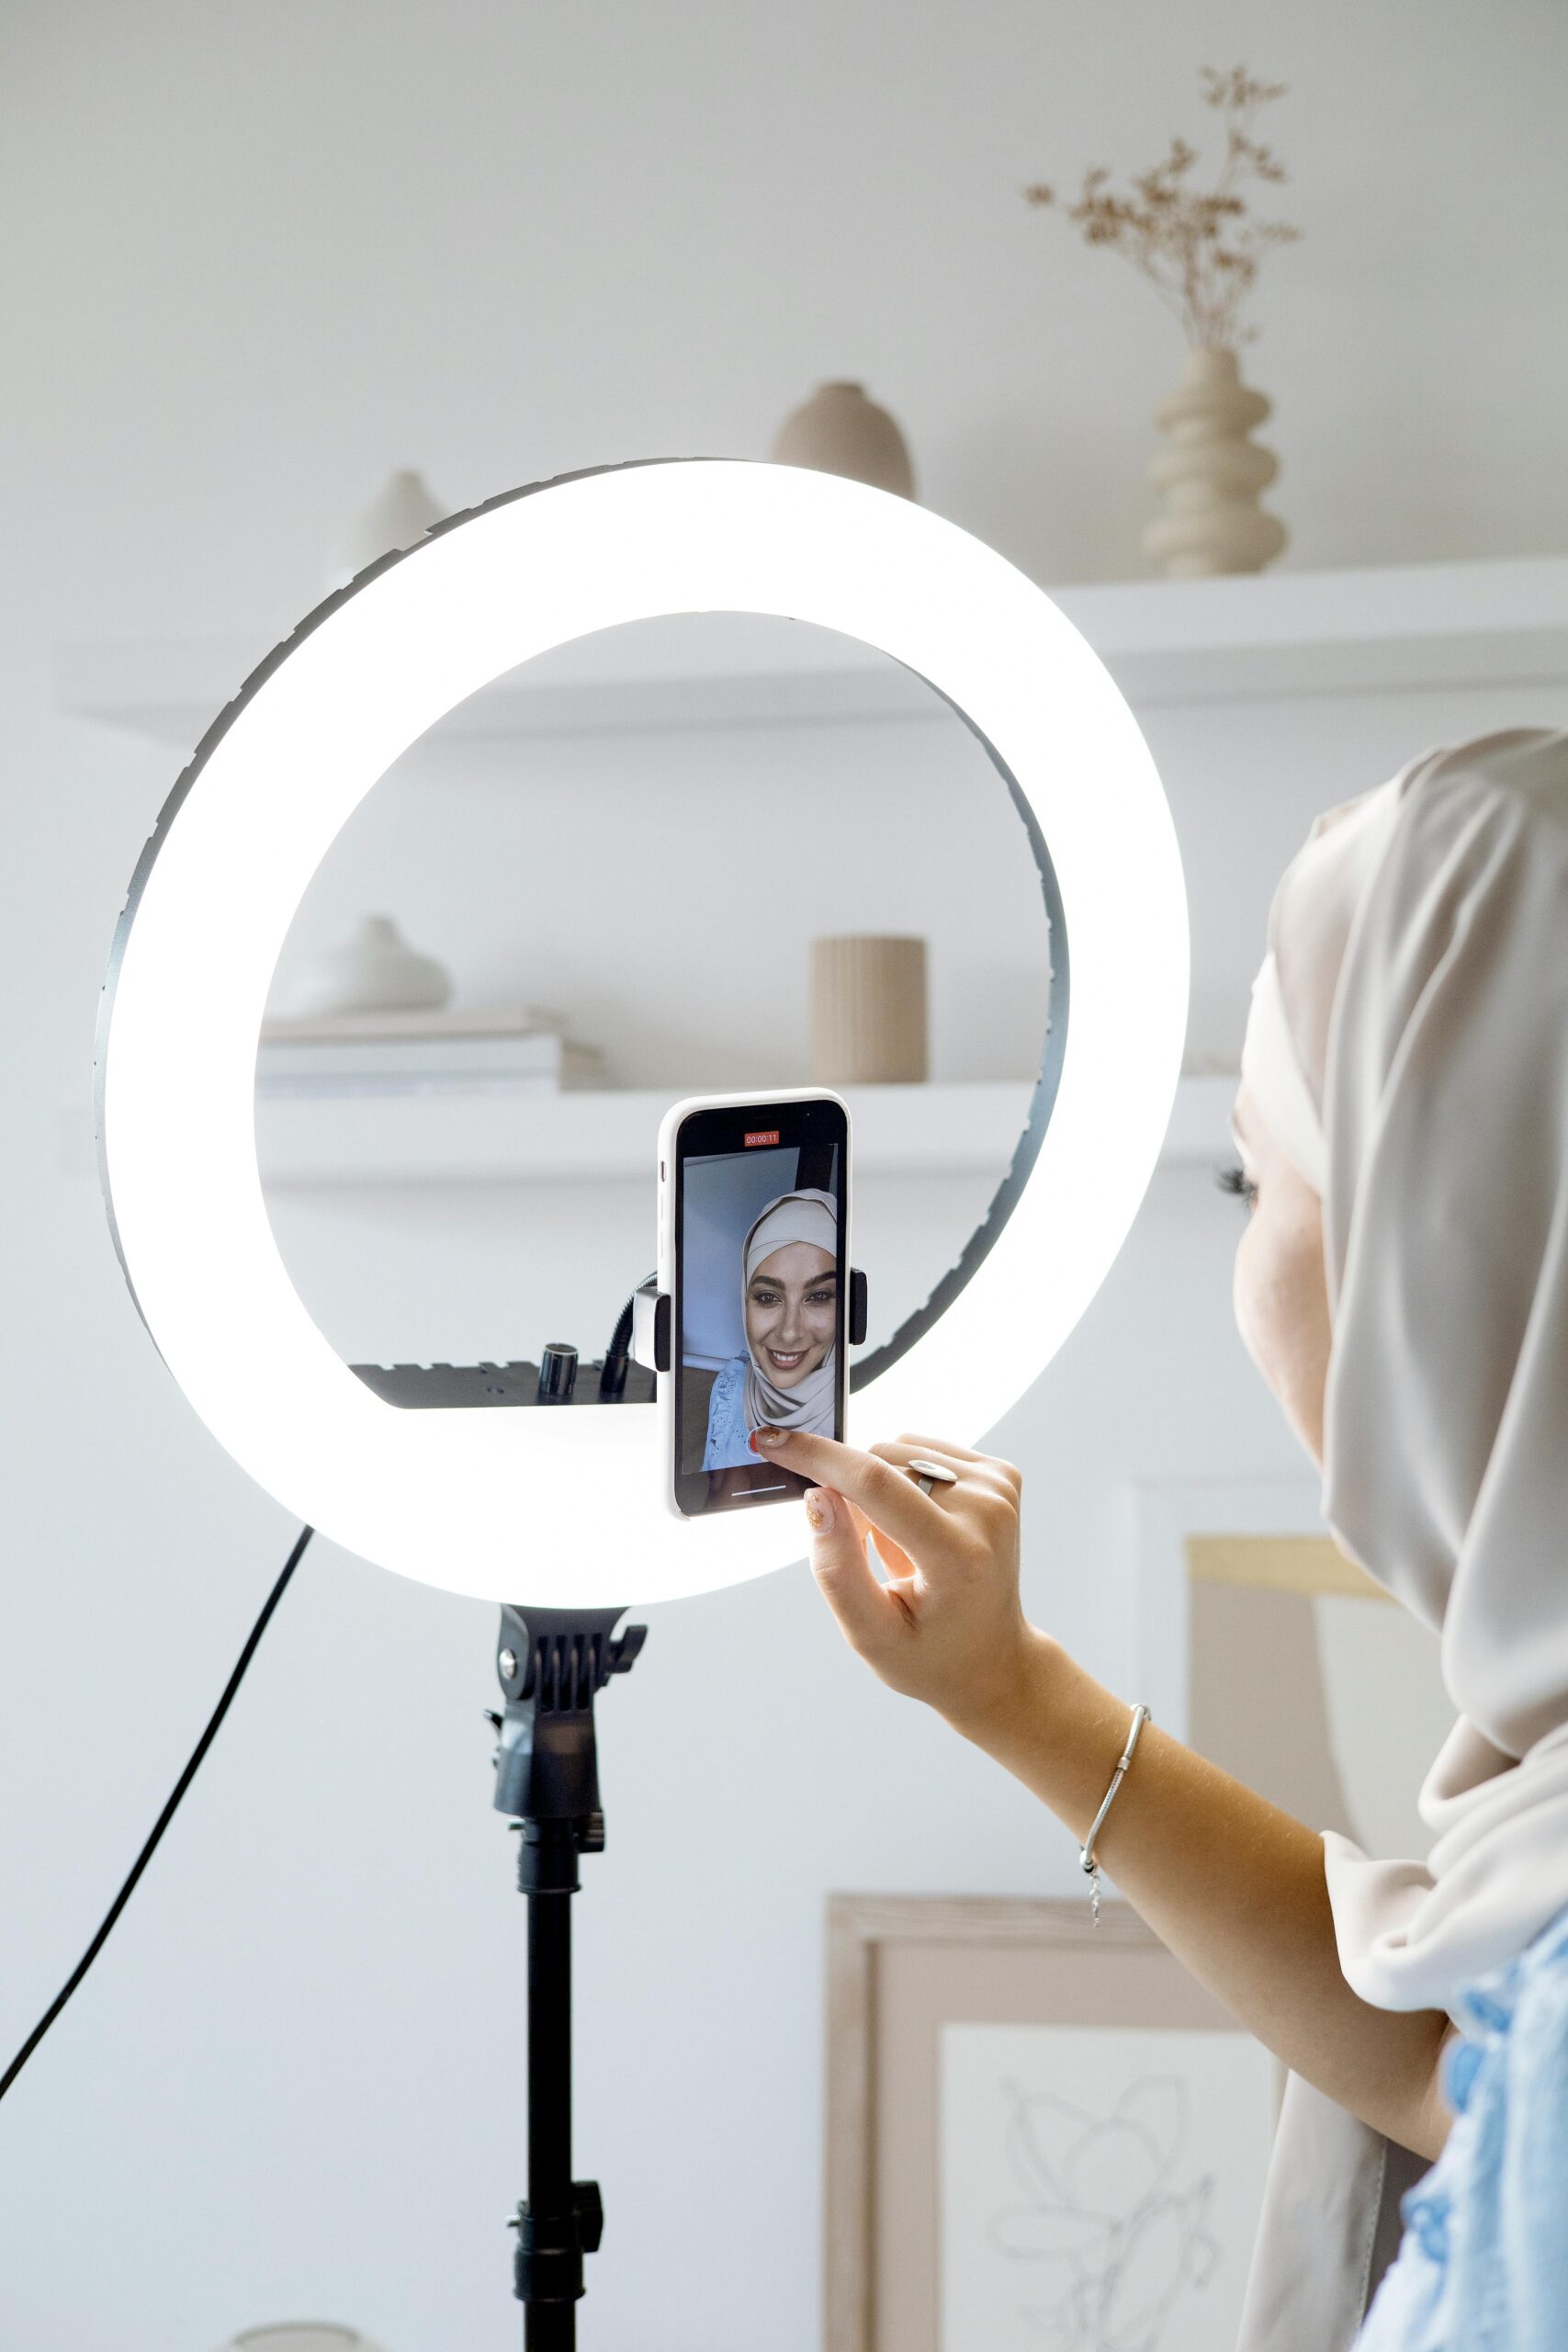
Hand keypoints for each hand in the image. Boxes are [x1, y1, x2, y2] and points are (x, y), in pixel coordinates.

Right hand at [755, 1427, 1036, 1741]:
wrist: (993, 1659)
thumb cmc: (930, 1655)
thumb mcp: (871, 1635)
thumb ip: (837, 1570)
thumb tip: (817, 1496)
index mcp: (957, 1555)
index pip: (875, 1482)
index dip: (816, 1457)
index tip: (770, 1440)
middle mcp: (988, 1511)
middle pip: (881, 1461)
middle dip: (850, 1491)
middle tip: (865, 1548)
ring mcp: (1000, 1488)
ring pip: (898, 1449)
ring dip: (877, 1488)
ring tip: (899, 1544)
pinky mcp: (1002, 1476)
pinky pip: (922, 1450)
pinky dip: (903, 1480)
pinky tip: (917, 1525)